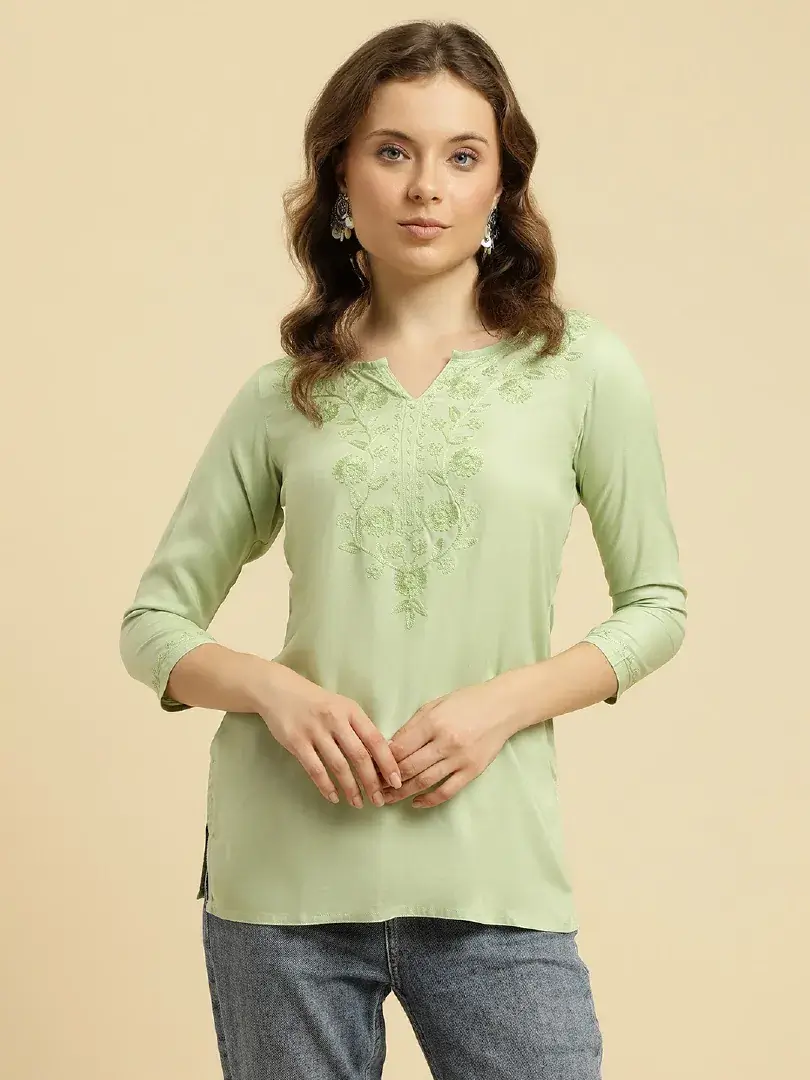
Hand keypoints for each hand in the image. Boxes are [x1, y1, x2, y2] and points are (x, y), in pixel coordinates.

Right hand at [257, 663, 402, 807]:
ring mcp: (315, 731)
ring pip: (338, 765)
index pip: (375, 739)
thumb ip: (359, 728)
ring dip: (350, 788)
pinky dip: (325, 786)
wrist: (280, 690)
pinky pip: (315, 769)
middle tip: (379, 800)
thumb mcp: (343, 707)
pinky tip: (333, 797)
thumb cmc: (317, 702)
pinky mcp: (296, 742)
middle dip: (371, 782)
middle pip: (359, 756)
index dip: (387, 762)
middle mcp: (335, 719)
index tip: (396, 781)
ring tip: (358, 803)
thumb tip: (383, 756)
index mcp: (351, 711)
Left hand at [382, 678, 519, 808]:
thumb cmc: (466, 702)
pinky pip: (446, 791)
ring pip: (423, 782)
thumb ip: (412, 727)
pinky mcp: (472, 771)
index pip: (399, 747)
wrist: (502, 707)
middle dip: (387, 780)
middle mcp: (445, 742)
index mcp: (433, 722)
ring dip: (401, 793)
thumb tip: (389, 747)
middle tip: (373, 787)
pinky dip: (428, 800)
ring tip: (387, 798)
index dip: (381, 760)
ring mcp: (459, 759)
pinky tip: (415, 802)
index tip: (369, 767)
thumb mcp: (434, 706)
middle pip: (408, 767)